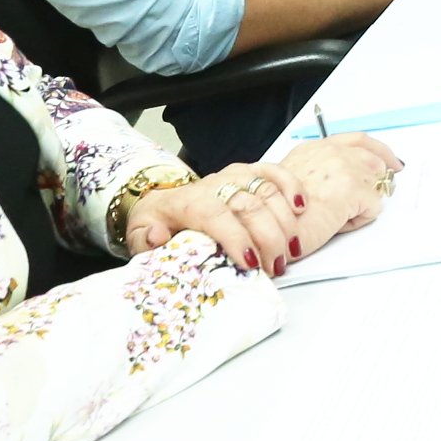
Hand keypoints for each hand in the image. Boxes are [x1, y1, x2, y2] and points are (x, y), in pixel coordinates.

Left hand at [125, 136, 392, 273]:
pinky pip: (276, 172)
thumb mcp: (140, 236)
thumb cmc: (158, 224)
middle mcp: (214, 184)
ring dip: (284, 223)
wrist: (164, 202)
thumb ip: (145, 239)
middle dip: (268, 240)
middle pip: (249, 206)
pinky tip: (300, 209)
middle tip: (276, 268)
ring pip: (267, 192)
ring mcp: (235, 175)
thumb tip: (158, 235)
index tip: (251, 264)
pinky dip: (292, 187)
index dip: (236, 238)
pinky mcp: (251, 171)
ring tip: (290, 252)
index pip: (216, 214)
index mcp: (187, 202)